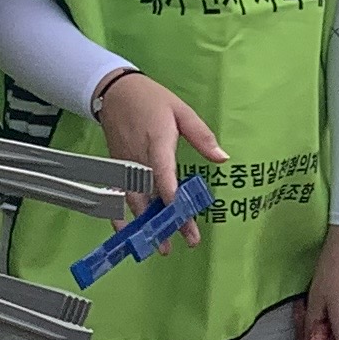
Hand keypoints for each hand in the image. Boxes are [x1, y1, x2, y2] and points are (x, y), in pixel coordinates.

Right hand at [92, 71, 222, 240]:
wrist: (116, 92)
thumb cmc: (153, 100)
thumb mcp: (181, 111)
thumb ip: (201, 135)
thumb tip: (222, 158)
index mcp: (158, 142)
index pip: (164, 174)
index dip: (172, 196)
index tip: (183, 215)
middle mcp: (139, 159)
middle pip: (153, 194)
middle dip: (168, 220)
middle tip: (186, 241)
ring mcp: (125, 166)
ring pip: (135, 200)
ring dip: (147, 225)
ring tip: (161, 247)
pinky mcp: (116, 169)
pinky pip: (117, 196)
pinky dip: (119, 215)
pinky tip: (126, 232)